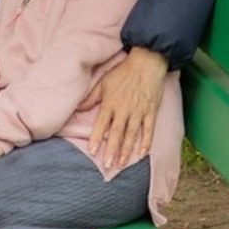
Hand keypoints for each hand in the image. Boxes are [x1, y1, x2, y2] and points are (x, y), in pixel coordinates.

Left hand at [84, 46, 167, 167]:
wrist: (147, 63)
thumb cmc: (123, 72)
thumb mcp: (103, 82)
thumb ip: (90, 97)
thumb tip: (77, 108)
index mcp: (110, 104)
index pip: (101, 125)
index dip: (97, 138)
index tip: (92, 151)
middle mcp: (124, 110)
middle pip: (116, 134)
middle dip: (111, 150)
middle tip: (107, 165)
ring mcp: (139, 112)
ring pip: (131, 135)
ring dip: (126, 151)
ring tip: (120, 164)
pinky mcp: (151, 112)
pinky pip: (148, 130)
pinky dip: (145, 142)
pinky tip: (141, 153)